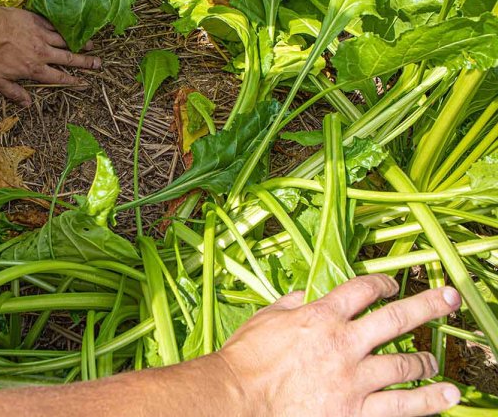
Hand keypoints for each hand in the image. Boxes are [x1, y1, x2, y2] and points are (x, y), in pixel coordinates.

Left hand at [0, 3, 101, 105]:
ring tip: (92, 46)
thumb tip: (27, 104)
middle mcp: (43, 52)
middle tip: (99, 64)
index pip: (58, 77)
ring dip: (79, 44)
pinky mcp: (37, 21)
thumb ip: (14, 93)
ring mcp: (41, 35)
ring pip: (66, 41)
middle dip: (85, 62)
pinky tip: (73, 28)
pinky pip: (56, 25)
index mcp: (34, 69)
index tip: (84, 82)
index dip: (73, 81)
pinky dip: (66, 28)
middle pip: (69, 58)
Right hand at [217, 275, 461, 416]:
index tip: (392, 285)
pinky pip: (402, 406)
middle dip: (427, 305)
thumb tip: (306, 295)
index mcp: (321, 316)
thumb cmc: (246, 358)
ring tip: (436, 362)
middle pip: (395, 319)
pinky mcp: (356, 411)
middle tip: (448, 298)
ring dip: (426, 361)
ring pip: (405, 364)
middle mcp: (344, 343)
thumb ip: (291, 303)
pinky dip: (428, 402)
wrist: (239, 399)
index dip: (382, 283)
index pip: (362, 290)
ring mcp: (353, 379)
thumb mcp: (265, 318)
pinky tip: (446, 397)